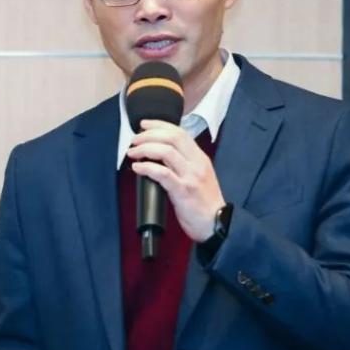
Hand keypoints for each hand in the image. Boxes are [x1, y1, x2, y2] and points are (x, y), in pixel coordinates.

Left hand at [126, 119, 225, 242]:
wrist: (217, 225)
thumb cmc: (205, 204)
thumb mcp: (199, 177)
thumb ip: (184, 164)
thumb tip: (159, 155)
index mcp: (200, 158)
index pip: (180, 132)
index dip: (160, 125)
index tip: (144, 125)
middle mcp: (196, 164)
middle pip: (172, 137)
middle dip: (149, 134)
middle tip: (134, 140)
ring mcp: (190, 177)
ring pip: (166, 152)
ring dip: (145, 148)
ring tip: (133, 152)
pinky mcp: (183, 191)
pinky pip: (162, 174)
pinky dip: (147, 167)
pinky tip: (137, 168)